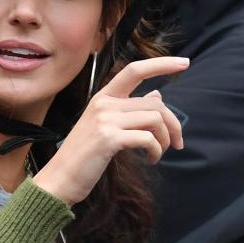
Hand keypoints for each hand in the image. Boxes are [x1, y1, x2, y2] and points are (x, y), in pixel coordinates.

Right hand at [33, 56, 187, 206]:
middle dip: (173, 124)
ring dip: (165, 139)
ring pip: (154, 119)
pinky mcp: (109, 138)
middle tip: (177, 142)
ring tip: (158, 153)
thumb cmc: (83, 157)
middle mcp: (104, 104)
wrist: (59, 179)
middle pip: (154, 103)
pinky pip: (147, 138)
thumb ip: (130, 110)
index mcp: (103, 98)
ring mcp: (105, 120)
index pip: (135, 70)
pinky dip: (156, 150)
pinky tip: (151, 159)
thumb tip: (156, 94)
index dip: (161, 64)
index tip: (184, 63)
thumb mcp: (105, 127)